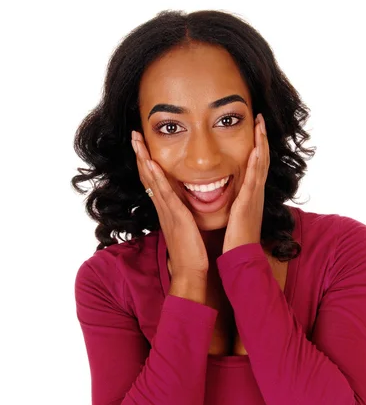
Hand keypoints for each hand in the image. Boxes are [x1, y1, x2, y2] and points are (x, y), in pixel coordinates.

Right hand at [131, 131, 208, 277]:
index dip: (146, 160)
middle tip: (134, 134)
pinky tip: (151, 163)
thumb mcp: (186, 224)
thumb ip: (183, 211)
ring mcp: (166, 211)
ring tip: (137, 141)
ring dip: (143, 159)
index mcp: (166, 207)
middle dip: (140, 153)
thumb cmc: (191, 249)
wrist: (190, 270)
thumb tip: (187, 200)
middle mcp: (162, 207)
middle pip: (147, 175)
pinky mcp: (175, 216)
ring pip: (151, 180)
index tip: (142, 143)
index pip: (153, 179)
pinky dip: (156, 178)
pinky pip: (163, 194)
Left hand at [222, 114, 269, 253]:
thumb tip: (229, 195)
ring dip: (260, 144)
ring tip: (260, 125)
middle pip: (261, 160)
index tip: (255, 129)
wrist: (241, 259)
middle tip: (260, 119)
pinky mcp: (248, 204)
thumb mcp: (236, 217)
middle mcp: (256, 193)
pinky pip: (253, 181)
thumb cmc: (237, 241)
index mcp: (252, 195)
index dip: (257, 146)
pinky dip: (255, 165)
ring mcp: (254, 198)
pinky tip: (255, 151)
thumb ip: (235, 203)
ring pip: (260, 165)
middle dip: (261, 139)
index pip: (256, 165)